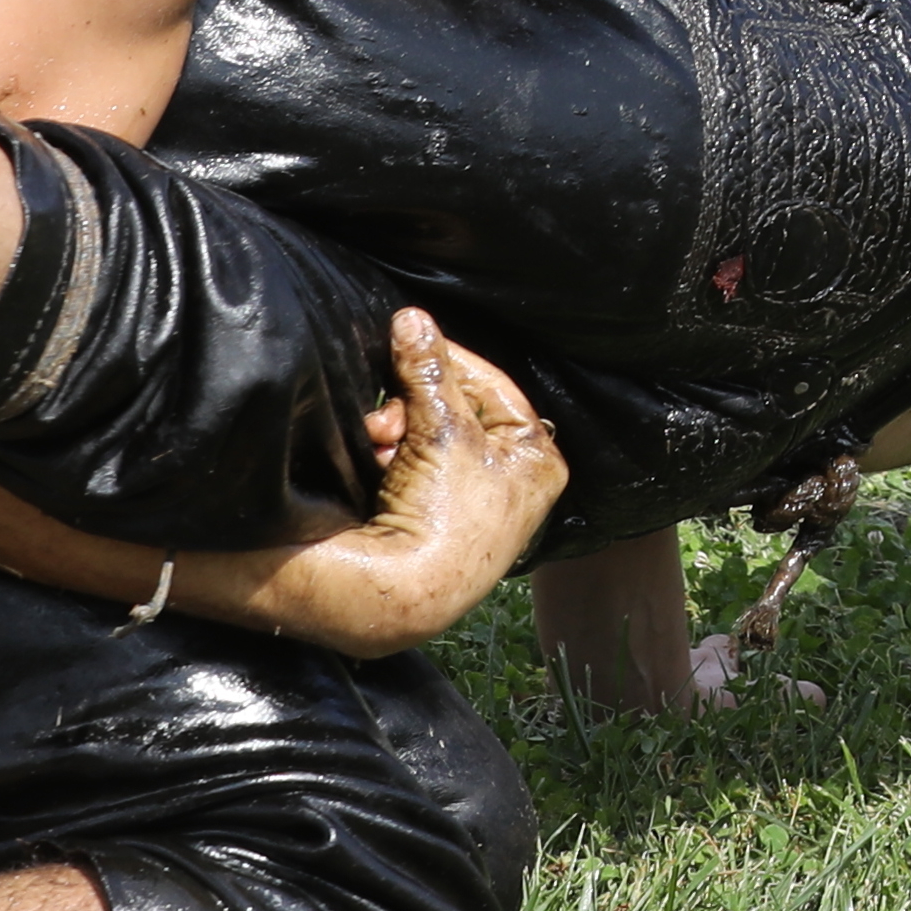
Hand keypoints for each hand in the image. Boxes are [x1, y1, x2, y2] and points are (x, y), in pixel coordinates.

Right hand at [227, 311, 566, 653]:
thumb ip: (427, 369)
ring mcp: (468, 504)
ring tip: (378, 441)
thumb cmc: (442, 515)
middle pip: (455, 411)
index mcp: (537, 460)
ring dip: (395, 433)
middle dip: (414, 408)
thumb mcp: (440, 428)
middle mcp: (510, 483)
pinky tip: (373, 465)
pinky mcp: (429, 519)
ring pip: (426, 437)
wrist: (394, 591)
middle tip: (388, 416)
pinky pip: (408, 467)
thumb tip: (411, 319)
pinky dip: (387, 460)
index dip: (451, 363)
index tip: (413, 344)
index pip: (495, 386)